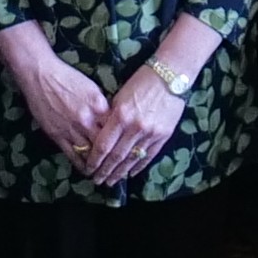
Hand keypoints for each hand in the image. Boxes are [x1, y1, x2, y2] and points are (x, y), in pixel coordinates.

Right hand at [0, 39, 110, 167]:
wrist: (40, 74)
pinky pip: (72, 155)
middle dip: (114, 158)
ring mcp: (71, 129)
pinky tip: (87, 170)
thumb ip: (102, 106)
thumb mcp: (92, 87)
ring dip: (99, 165)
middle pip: (106, 145)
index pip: (117, 128)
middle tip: (120, 167)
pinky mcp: (57, 135)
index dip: (122, 141)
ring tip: (105, 173)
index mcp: (99, 106)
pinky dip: (81, 164)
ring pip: (90, 153)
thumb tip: (112, 120)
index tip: (127, 149)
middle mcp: (87, 120)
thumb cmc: (67, 77)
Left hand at [80, 65, 187, 188]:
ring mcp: (151, 133)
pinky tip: (130, 173)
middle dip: (105, 171)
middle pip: (116, 156)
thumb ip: (111, 117)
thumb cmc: (141, 81)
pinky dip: (138, 166)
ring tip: (111, 181)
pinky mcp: (163, 135)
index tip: (88, 168)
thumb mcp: (120, 96)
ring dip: (120, 172)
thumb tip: (101, 134)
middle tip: (96, 181)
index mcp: (120, 115)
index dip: (94, 160)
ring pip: (132, 159)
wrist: (170, 75)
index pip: (103, 145)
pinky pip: (149, 155)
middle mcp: (135, 127)